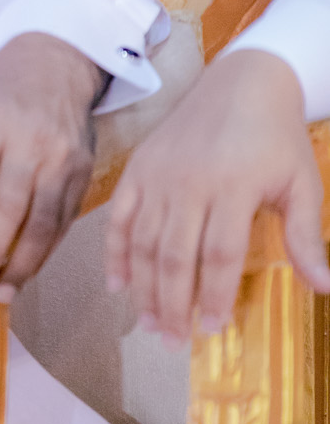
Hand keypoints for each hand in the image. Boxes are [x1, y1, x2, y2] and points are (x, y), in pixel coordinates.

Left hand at [0, 33, 105, 300]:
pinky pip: (64, 220)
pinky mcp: (82, 174)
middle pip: (15, 199)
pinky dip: (47, 251)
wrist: (53, 68)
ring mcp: (61, 160)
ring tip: (1, 290)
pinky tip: (27, 272)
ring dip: (25, 260)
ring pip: (45, 218)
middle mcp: (32, 141)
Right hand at [104, 49, 329, 342]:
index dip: (214, 296)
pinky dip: (115, 252)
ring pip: (144, 242)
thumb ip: (306, 236)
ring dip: (144, 288)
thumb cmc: (277, 137)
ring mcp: (158, 174)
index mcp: (232, 185)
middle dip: (173, 304)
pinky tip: (117, 284)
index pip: (219, 254)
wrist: (242, 82)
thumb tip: (324, 288)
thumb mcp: (301, 184)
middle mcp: (188, 182)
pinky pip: (120, 217)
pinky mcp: (138, 168)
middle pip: (175, 255)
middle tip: (174, 341)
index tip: (214, 329)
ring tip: (150, 323)